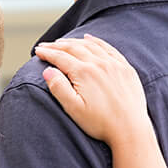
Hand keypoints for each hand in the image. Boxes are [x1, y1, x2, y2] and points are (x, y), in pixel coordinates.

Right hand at [35, 34, 152, 146]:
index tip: (37, 51)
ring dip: (73, 41)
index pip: (60, 57)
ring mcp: (114, 64)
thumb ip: (58, 87)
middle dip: (56, 45)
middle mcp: (99, 64)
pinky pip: (108, 48)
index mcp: (84, 73)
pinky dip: (96, 41)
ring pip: (90, 45)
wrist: (131, 129)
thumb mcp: (73, 108)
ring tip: (61, 42)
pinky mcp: (125, 68)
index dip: (47, 53)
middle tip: (45, 46)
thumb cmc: (100, 123)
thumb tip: (47, 71)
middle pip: (73, 48)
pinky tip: (88, 38)